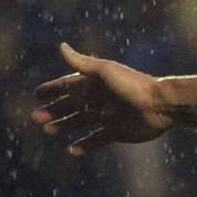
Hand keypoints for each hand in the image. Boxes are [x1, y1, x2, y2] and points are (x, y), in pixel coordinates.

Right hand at [31, 43, 173, 154]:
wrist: (161, 105)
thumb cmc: (133, 85)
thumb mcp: (104, 71)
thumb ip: (81, 62)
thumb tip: (61, 46)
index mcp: (95, 83)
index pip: (68, 85)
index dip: (53, 89)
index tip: (37, 95)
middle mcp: (100, 99)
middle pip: (71, 106)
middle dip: (53, 111)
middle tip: (35, 119)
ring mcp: (108, 116)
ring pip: (81, 122)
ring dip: (64, 127)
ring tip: (49, 131)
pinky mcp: (117, 132)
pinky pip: (97, 139)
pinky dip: (84, 145)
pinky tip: (71, 150)